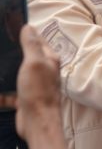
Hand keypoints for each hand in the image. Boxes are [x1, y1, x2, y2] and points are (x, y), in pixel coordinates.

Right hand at [6, 26, 64, 147]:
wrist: (37, 122)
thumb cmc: (39, 91)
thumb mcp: (34, 63)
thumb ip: (32, 45)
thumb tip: (28, 26)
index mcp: (49, 59)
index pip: (38, 40)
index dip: (25, 32)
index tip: (10, 27)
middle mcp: (43, 70)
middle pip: (25, 56)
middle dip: (11, 52)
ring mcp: (33, 84)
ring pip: (15, 73)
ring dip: (4, 71)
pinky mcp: (24, 98)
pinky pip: (8, 91)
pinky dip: (2, 91)